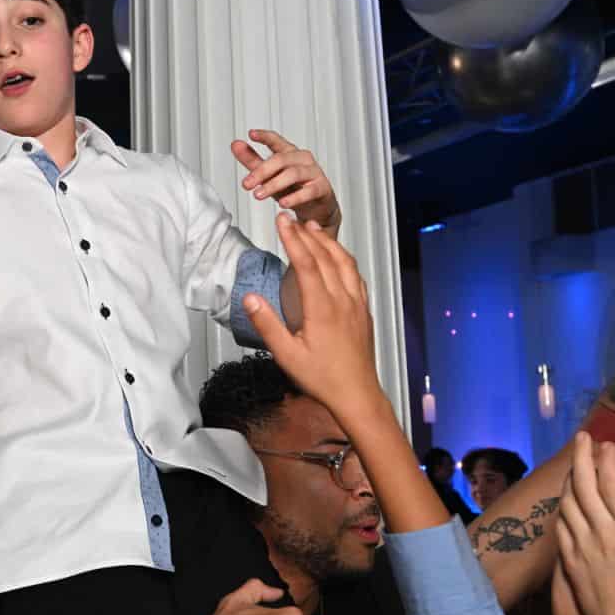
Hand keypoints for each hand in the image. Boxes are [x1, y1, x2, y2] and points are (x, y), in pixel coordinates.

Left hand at [233, 129, 339, 232]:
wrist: (315, 208)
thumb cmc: (292, 188)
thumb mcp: (269, 175)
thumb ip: (252, 160)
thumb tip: (235, 144)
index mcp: (289, 152)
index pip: (276, 140)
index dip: (265, 136)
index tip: (252, 134)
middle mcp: (302, 159)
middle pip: (281, 159)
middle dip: (261, 171)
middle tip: (246, 184)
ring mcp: (314, 172)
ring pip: (293, 174)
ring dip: (273, 185)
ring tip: (259, 195)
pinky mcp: (321, 188)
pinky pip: (308, 191)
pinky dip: (294, 198)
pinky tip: (283, 203)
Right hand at [242, 215, 377, 416]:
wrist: (357, 394)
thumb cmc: (321, 378)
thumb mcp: (286, 355)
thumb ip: (267, 324)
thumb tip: (250, 298)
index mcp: (322, 309)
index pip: (307, 263)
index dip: (292, 239)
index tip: (281, 221)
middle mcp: (342, 301)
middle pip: (326, 257)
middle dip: (307, 234)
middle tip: (291, 220)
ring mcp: (356, 304)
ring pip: (345, 262)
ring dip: (328, 242)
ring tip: (313, 229)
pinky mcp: (364, 311)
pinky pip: (356, 276)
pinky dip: (345, 259)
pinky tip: (339, 258)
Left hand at [558, 434, 614, 614]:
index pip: (612, 483)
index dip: (608, 460)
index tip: (608, 444)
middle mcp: (602, 532)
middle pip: (584, 484)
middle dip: (582, 457)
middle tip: (582, 438)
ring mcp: (582, 546)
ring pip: (569, 503)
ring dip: (571, 479)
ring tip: (575, 465)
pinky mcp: (571, 561)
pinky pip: (562, 526)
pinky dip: (563, 506)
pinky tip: (565, 501)